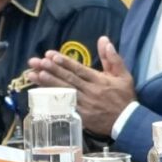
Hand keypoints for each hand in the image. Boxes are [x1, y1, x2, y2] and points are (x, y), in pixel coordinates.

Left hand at [24, 35, 138, 129]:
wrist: (128, 122)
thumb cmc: (124, 97)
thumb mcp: (123, 75)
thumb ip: (112, 57)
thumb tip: (104, 40)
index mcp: (99, 80)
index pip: (78, 70)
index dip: (64, 62)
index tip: (50, 55)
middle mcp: (90, 92)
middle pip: (68, 79)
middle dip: (51, 70)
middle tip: (36, 62)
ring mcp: (85, 105)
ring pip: (64, 92)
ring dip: (47, 83)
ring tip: (33, 75)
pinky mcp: (81, 117)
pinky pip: (65, 107)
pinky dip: (53, 101)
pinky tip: (41, 95)